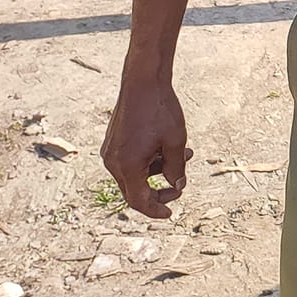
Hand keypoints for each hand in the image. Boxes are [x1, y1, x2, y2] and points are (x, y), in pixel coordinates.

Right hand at [101, 75, 192, 218]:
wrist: (142, 82)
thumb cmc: (160, 110)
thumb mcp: (175, 141)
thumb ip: (176, 168)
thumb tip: (178, 185)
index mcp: (127, 166)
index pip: (139, 201)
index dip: (156, 209)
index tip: (170, 214)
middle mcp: (112, 163)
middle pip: (135, 191)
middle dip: (159, 190)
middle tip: (181, 185)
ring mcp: (110, 153)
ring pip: (135, 175)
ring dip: (159, 170)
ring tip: (187, 154)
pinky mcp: (112, 143)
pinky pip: (130, 162)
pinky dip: (149, 160)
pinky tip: (167, 147)